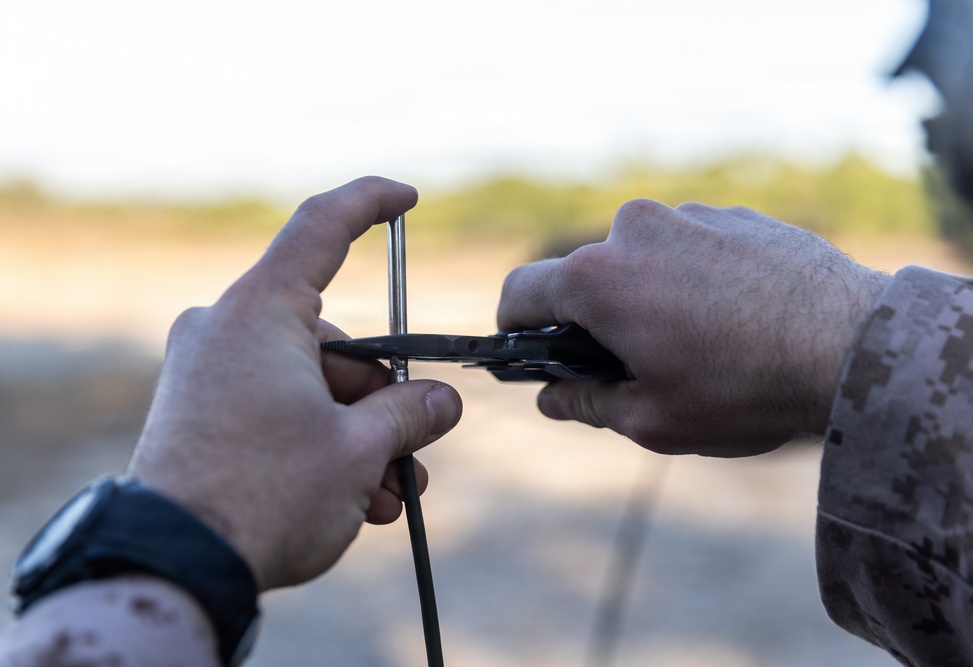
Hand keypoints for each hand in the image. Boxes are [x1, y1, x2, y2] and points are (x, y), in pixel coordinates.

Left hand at [127, 177, 462, 589]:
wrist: (169, 567)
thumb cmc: (266, 496)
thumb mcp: (360, 451)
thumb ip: (410, 413)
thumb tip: (441, 401)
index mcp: (260, 314)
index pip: (320, 228)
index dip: (370, 203)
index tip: (406, 196)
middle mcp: (227, 331)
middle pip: (334, 343)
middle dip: (384, 398)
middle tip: (415, 450)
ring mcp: (208, 374)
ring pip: (311, 386)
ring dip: (360, 436)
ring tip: (391, 494)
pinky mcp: (200, 414)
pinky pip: (277, 410)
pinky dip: (321, 444)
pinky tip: (356, 499)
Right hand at [498, 199, 888, 456]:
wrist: (854, 346)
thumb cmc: (744, 390)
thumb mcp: (652, 420)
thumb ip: (586, 404)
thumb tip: (551, 397)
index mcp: (598, 279)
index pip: (520, 290)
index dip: (514, 326)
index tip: (528, 350)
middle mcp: (633, 230)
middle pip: (585, 275)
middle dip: (594, 317)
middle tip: (633, 363)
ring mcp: (687, 214)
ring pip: (640, 258)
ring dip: (647, 295)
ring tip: (698, 343)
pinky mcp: (733, 213)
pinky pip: (690, 245)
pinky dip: (693, 278)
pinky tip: (733, 318)